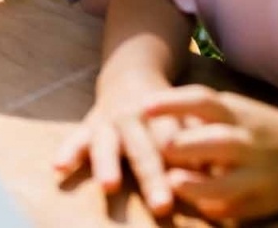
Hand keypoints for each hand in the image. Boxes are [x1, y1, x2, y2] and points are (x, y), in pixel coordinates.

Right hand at [54, 75, 183, 216]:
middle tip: (162, 204)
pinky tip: (58, 167)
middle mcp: (134, 120)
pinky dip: (67, 152)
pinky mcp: (87, 127)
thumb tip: (219, 176)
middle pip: (144, 151)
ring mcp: (107, 123)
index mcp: (162, 119)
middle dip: (152, 177)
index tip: (195, 186)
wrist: (130, 74)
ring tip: (109, 185)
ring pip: (107, 145)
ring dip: (108, 164)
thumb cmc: (166, 113)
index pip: (175, 144)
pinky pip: (75, 140)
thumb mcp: (184, 120)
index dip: (184, 164)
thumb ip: (197, 144)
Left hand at [143, 87, 277, 223]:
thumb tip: (145, 114)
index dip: (171, 103)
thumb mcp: (234, 110)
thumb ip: (198, 114)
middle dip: (189, 145)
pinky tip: (200, 206)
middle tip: (161, 148)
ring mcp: (258, 174)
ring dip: (199, 185)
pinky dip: (217, 208)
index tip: (142, 107)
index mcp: (236, 113)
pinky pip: (237, 208)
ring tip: (173, 183)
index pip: (202, 101)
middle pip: (217, 141)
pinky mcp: (264, 201)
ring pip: (229, 182)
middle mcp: (247, 141)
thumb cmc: (258, 129)